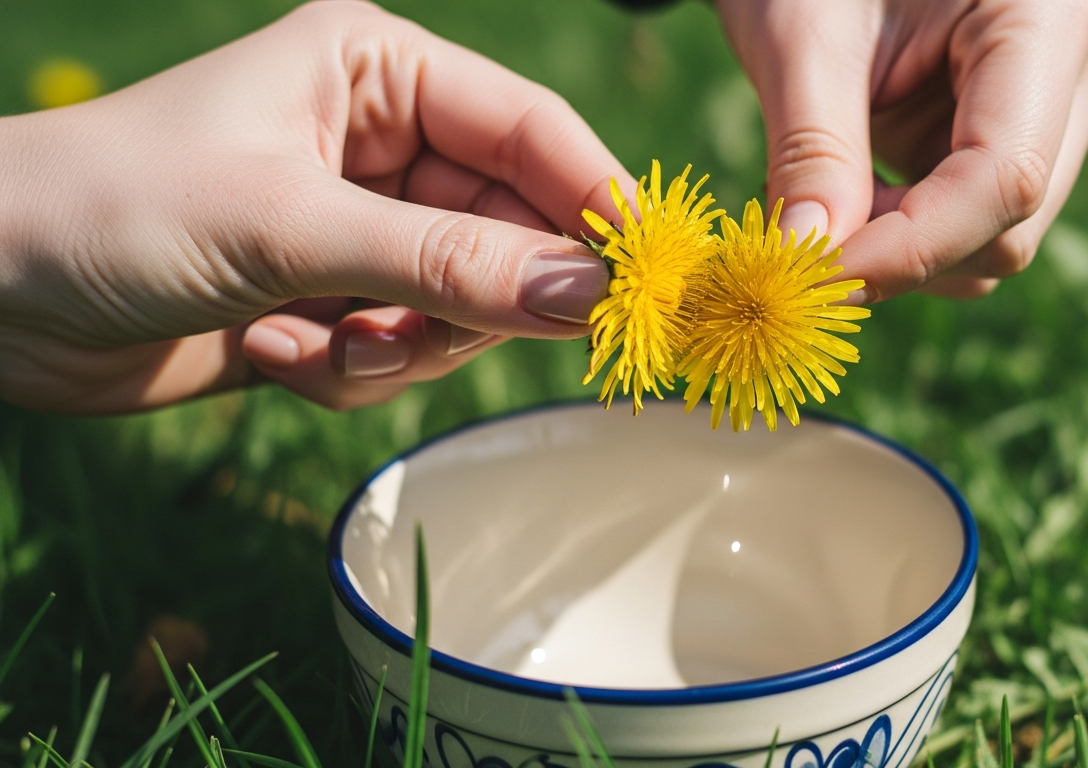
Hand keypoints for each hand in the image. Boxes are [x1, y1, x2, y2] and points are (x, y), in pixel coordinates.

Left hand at [0, 0, 631, 413]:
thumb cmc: (116, 208)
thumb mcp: (290, 227)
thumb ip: (447, 264)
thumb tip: (589, 295)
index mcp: (378, 73)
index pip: (530, 132)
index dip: (592, 203)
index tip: (644, 280)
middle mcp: (381, 144)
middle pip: (506, 231)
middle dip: (472, 298)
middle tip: (444, 336)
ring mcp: (360, 227)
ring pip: (461, 305)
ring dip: (399, 345)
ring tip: (316, 344)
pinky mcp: (334, 299)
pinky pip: (403, 349)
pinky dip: (352, 370)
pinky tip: (275, 356)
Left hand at [714, 0, 1087, 299]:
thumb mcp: (801, 35)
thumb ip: (811, 149)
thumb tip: (805, 257)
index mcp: (1046, 11)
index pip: (1007, 176)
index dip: (913, 247)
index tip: (817, 278)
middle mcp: (1079, 66)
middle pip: (1009, 221)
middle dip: (898, 252)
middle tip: (795, 239)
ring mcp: (1061, 107)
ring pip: (993, 238)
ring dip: (897, 249)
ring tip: (819, 191)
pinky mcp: (1024, 137)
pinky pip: (973, 224)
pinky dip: (902, 233)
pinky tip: (848, 188)